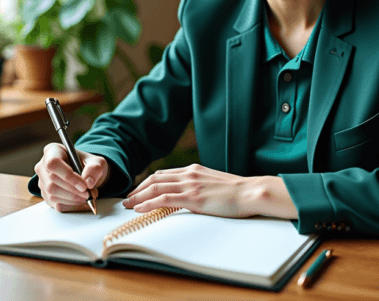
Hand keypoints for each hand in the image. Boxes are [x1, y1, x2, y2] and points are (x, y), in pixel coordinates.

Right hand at [34, 143, 108, 211]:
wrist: (86, 175)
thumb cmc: (88, 164)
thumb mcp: (97, 162)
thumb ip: (95, 169)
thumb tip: (89, 182)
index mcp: (53, 151)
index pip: (53, 163)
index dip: (67, 176)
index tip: (84, 185)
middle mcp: (43, 166)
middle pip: (52, 181)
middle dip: (73, 190)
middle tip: (89, 193)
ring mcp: (43, 182)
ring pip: (53, 194)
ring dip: (73, 199)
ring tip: (88, 196)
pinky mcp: (46, 196)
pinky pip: (56, 204)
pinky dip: (72, 205)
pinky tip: (82, 201)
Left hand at [122, 164, 257, 217]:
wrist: (250, 192)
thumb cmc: (237, 192)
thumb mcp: (214, 184)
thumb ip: (199, 186)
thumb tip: (190, 196)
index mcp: (193, 170)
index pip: (163, 174)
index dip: (147, 183)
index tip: (138, 191)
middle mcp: (189, 174)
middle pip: (155, 179)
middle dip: (139, 189)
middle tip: (128, 199)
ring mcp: (190, 185)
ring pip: (156, 188)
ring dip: (139, 197)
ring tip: (128, 205)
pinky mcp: (193, 197)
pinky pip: (164, 199)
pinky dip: (149, 203)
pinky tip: (140, 209)